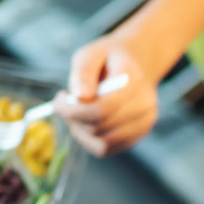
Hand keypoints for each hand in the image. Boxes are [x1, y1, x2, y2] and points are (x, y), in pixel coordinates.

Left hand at [54, 34, 159, 156]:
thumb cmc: (109, 59)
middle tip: (63, 104)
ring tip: (75, 113)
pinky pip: (107, 149)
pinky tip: (85, 123)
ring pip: (103, 143)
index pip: (103, 108)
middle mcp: (145, 105)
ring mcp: (144, 123)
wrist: (137, 65)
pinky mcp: (137, 136)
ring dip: (81, 131)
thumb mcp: (91, 54)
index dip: (74, 110)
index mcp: (134, 80)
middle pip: (100, 127)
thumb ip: (83, 73)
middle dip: (74, 119)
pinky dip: (89, 140)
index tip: (58, 100)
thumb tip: (79, 97)